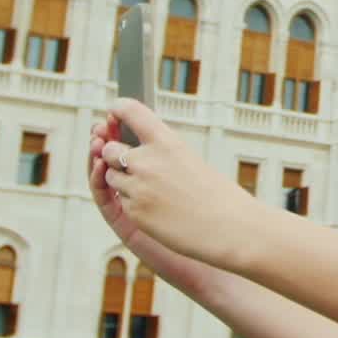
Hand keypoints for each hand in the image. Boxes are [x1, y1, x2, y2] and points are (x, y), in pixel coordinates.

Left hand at [97, 99, 255, 271]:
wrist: (229, 227)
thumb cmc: (216, 194)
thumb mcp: (188, 159)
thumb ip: (160, 151)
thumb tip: (132, 148)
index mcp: (166, 141)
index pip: (129, 111)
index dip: (117, 110)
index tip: (114, 114)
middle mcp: (146, 161)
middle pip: (109, 148)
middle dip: (115, 155)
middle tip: (131, 162)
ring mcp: (137, 187)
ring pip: (110, 176)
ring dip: (123, 180)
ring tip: (152, 189)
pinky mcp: (133, 212)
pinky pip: (121, 201)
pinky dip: (133, 203)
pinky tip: (157, 208)